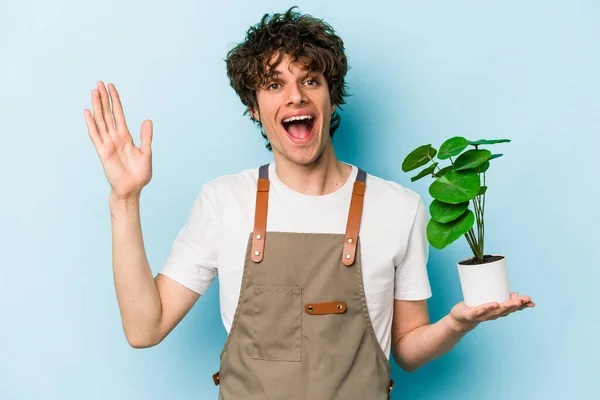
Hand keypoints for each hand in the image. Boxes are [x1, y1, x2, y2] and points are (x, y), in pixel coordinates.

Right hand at [84, 81, 152, 199]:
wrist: (132, 189)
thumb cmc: (140, 174)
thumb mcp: (146, 153)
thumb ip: (146, 137)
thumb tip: (148, 120)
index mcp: (125, 136)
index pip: (119, 114)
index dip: (115, 101)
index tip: (111, 87)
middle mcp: (115, 137)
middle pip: (107, 114)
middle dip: (104, 98)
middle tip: (99, 83)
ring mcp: (108, 143)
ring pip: (101, 121)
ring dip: (97, 106)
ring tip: (94, 91)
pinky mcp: (103, 152)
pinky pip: (95, 135)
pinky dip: (91, 124)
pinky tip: (88, 112)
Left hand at [448, 292, 534, 332]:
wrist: (459, 319)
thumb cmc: (476, 308)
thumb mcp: (490, 302)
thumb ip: (501, 296)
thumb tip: (514, 293)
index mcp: (498, 312)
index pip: (512, 309)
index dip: (522, 305)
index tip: (531, 301)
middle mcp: (492, 315)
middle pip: (506, 310)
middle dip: (517, 304)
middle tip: (525, 299)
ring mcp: (482, 315)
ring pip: (496, 311)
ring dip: (506, 306)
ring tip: (515, 301)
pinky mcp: (472, 314)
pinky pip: (480, 310)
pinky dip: (487, 307)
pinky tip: (494, 304)